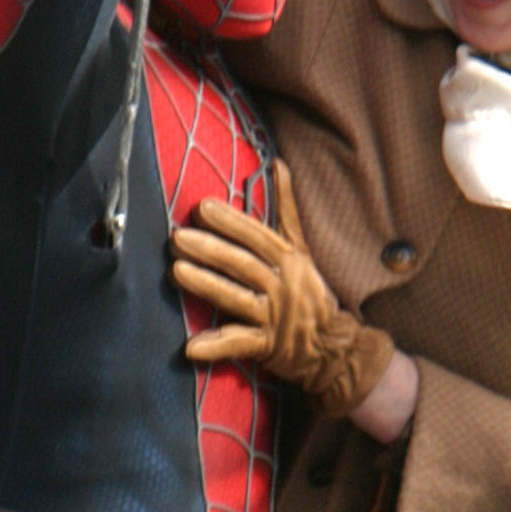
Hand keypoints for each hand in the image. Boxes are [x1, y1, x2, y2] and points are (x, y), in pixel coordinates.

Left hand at [171, 160, 398, 421]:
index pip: (257, 237)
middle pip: (243, 264)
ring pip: (237, 298)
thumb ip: (286, 210)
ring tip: (176, 271)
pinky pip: (240, 344)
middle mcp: (283, 285)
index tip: (202, 208)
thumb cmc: (309, 293)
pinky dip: (216, 346)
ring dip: (206, 285)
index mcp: (289, 259)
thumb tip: (279, 164)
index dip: (231, 222)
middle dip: (210, 250)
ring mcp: (275, 317)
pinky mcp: (268, 346)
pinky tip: (190, 347)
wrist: (335, 346)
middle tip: (177, 237)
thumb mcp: (301, 249)